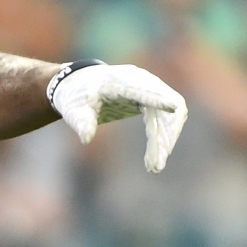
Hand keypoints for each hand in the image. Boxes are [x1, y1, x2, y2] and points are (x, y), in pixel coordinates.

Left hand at [51, 63, 187, 172]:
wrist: (80, 84)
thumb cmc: (77, 97)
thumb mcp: (73, 109)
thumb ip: (81, 121)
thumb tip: (86, 138)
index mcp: (118, 80)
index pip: (141, 88)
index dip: (157, 98)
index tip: (173, 107)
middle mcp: (139, 80)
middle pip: (164, 102)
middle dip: (164, 134)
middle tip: (157, 164)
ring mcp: (150, 87)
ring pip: (170, 113)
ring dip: (166, 139)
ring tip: (154, 166)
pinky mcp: (154, 96)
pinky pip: (167, 117)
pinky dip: (164, 137)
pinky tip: (155, 157)